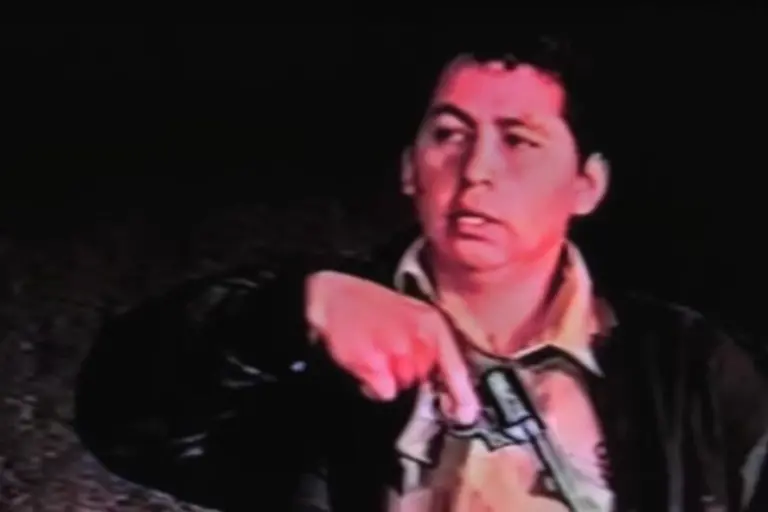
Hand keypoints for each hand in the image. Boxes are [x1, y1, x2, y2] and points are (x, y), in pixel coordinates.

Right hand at [305, 271, 479, 423]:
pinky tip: (366, 359)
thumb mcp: (413, 316)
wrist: (334, 296)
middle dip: (411, 375)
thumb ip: (432, 347)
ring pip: (404, 387)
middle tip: (392, 353)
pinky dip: (374, 384)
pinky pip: (384, 391)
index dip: (463, 394)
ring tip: (377, 352)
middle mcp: (419, 338)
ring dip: (391, 379)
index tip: (466, 414)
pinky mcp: (375, 364)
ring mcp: (397, 352)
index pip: (455, 366)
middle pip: (425, 380)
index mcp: (433, 324)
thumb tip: (448, 387)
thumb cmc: (374, 307)